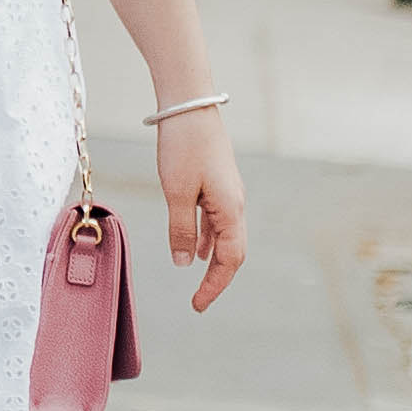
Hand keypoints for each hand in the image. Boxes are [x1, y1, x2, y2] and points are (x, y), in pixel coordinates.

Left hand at [155, 109, 245, 311]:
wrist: (189, 105)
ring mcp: (228, 193)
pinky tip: (196, 249)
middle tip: (199, 301)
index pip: (229, 260)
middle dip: (217, 278)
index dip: (215, 286)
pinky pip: (217, 220)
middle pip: (233, 252)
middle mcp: (235, 204)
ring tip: (198, 281)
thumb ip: (180, 230)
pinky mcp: (217, 183)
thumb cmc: (183, 146)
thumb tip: (184, 264)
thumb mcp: (176, 192)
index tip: (198, 305)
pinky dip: (208, 238)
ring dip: (213, 259)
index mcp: (230, 210)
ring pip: (225, 236)